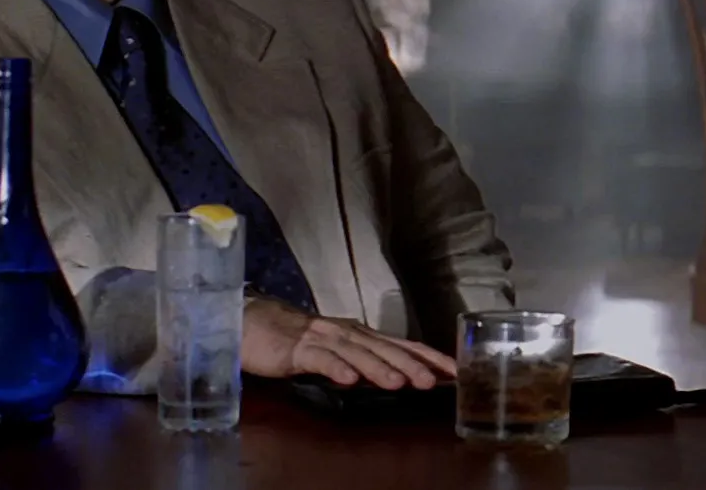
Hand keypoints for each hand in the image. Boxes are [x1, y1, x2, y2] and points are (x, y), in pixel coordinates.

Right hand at [240, 298, 454, 389]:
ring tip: (401, 383)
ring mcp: (322, 338)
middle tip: (434, 381)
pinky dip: (337, 368)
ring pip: (357, 353)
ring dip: (380, 367)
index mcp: (359, 334)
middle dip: (411, 364)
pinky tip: (350, 381)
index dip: (428, 356)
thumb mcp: (336, 349)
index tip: (454, 370)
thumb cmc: (295, 339)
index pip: (401, 344)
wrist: (250, 322)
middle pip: (385, 348)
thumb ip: (363, 360)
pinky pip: (320, 359)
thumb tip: (398, 375)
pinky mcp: (298, 349)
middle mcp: (347, 332)